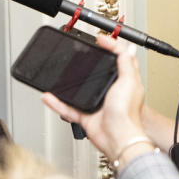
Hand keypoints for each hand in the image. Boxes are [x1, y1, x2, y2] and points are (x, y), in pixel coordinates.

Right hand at [42, 36, 150, 164]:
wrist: (117, 138)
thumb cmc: (126, 114)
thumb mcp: (129, 81)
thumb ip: (126, 62)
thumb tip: (127, 45)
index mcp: (123, 82)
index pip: (118, 60)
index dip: (110, 48)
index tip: (99, 40)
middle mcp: (110, 92)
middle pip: (96, 73)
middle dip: (86, 65)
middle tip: (76, 54)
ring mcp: (96, 103)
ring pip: (78, 90)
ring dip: (67, 84)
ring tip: (59, 73)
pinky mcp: (85, 116)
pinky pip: (67, 107)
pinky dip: (57, 103)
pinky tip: (49, 96)